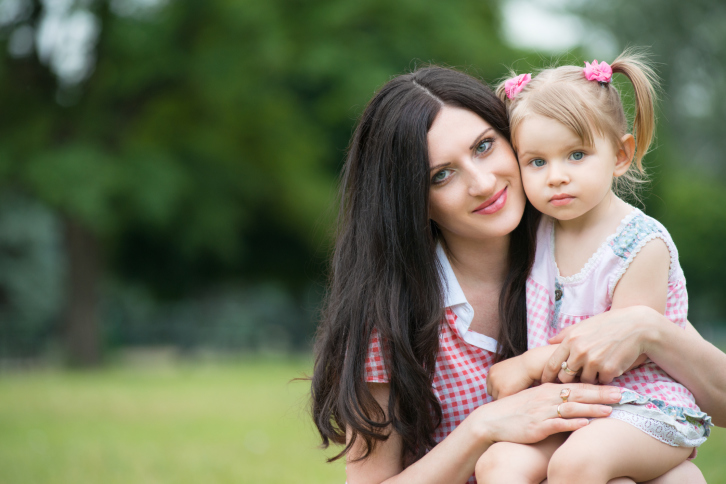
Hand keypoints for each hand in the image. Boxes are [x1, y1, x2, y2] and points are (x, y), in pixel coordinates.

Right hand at [473, 383, 621, 444]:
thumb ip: (554, 396)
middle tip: (624, 394)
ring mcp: (542, 411)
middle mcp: (547, 397)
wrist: (491, 420)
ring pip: (571, 408)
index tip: (619, 387)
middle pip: (579, 394)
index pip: (578, 385)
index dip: (599, 386)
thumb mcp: (535, 398)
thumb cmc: (514, 410)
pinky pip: (557, 424)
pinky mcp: (537, 426)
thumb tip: (575, 397)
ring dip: (592, 409)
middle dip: (602, 394)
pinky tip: (585, 425)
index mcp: (548, 389)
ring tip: (611, 411)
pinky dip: (572, 424)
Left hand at [487, 355, 535, 399]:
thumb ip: (501, 378)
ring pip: (497, 398)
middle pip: (492, 393)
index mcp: (492, 371)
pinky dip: (508, 401)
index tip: (506, 390)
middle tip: (512, 391)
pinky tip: (516, 396)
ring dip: (505, 397)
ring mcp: (496, 384)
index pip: (490, 386)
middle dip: (500, 394)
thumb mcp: (507, 369)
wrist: (530, 365)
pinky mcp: (503, 391)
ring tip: (515, 392)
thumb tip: (500, 389)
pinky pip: (503, 402)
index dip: (498, 389)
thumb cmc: (523, 367)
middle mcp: (492, 377)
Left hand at [542, 307, 655, 383]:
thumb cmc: (608, 324)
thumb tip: (549, 340)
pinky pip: (601, 382)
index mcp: (570, 340)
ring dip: (589, 378)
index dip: (547, 376)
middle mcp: (580, 352)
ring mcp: (594, 362)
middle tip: (574, 378)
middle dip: (569, 380)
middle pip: (565, 377)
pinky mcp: (609, 370)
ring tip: (597, 368)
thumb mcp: (583, 325)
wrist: (636, 326)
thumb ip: (565, 334)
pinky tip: (610, 366)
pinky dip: (605, 378)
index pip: (552, 364)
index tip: (545, 382)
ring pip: (584, 381)